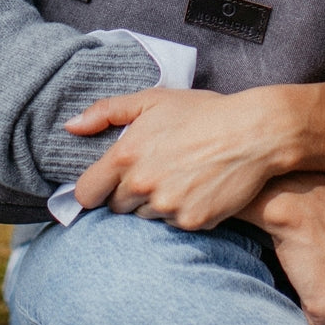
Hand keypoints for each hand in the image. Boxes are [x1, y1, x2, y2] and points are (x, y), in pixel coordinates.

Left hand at [66, 87, 286, 229]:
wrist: (252, 132)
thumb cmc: (202, 112)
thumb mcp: (153, 99)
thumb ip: (107, 111)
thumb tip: (71, 126)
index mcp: (125, 155)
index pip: (86, 193)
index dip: (93, 191)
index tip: (104, 186)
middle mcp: (141, 185)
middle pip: (116, 208)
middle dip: (128, 194)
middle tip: (153, 173)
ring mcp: (166, 207)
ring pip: (145, 217)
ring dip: (154, 204)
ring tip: (178, 177)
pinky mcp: (191, 222)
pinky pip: (174, 225)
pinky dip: (181, 212)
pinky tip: (197, 189)